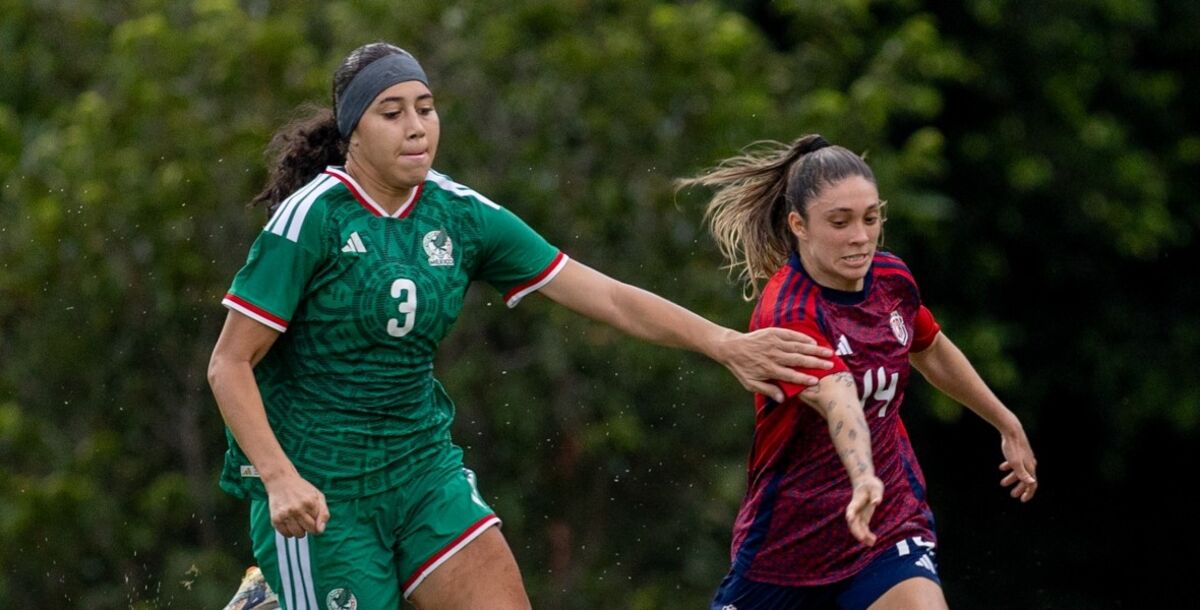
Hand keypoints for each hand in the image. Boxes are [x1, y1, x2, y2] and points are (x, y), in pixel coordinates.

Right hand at [264, 471, 330, 537]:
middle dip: (309, 527)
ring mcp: (286, 514)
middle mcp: (297, 509)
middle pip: (308, 531)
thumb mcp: (318, 496)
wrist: (281, 480)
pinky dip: (289, 531)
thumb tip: (320, 531)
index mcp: (310, 503)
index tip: (312, 515)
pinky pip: (286, 534)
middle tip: (304, 517)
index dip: (316, 522)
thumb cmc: (302, 489)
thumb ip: (324, 514)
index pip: (318, 526)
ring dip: (299, 530)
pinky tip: (289, 521)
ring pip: (298, 535)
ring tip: (297, 519)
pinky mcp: (276, 519)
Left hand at [717, 328, 833, 401]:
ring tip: (828, 352)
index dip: (803, 379)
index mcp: (769, 369)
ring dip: (814, 350)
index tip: (816, 381)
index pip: (790, 376)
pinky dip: (803, 338)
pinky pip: (791, 335)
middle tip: (830, 365)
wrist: (732, 348)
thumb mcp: (751, 384)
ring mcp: (774, 343)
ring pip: (797, 347)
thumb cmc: (743, 368)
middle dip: (815, 363)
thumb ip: (767, 390)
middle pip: (798, 360)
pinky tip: (813, 342)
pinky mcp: (773, 333)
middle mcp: (773, 356)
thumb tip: (782, 399)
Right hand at [846, 476, 882, 545]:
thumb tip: (876, 503)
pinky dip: (866, 535)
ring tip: (871, 543)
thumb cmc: (871, 484)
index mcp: (856, 501)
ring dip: (862, 536)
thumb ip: (876, 494)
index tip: (850, 519)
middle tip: (863, 539)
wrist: (865, 483)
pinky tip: (872, 541)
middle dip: (856, 531)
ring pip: (856, 528)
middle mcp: (855, 510)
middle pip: (852, 522)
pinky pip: (863, 528)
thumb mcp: (876, 487)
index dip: (850, 514)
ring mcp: (858, 514)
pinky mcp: (863, 517)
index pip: (852, 509)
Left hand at [999, 427, 1037, 501]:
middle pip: (1026, 479)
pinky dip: (1009, 467)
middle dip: (1019, 488)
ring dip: (1012, 478)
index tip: (1022, 500)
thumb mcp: (1016, 463)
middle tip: (1012, 494)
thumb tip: (1032, 483)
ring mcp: (1025, 457)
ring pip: (1020, 471)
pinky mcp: (1019, 451)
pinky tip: (1001, 468)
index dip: (1028, 493)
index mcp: (1030, 468)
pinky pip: (1015, 463)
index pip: (1032, 485)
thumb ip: (1023, 474)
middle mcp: (1029, 463)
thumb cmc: (1013, 448)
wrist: (1011, 431)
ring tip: (1003, 483)